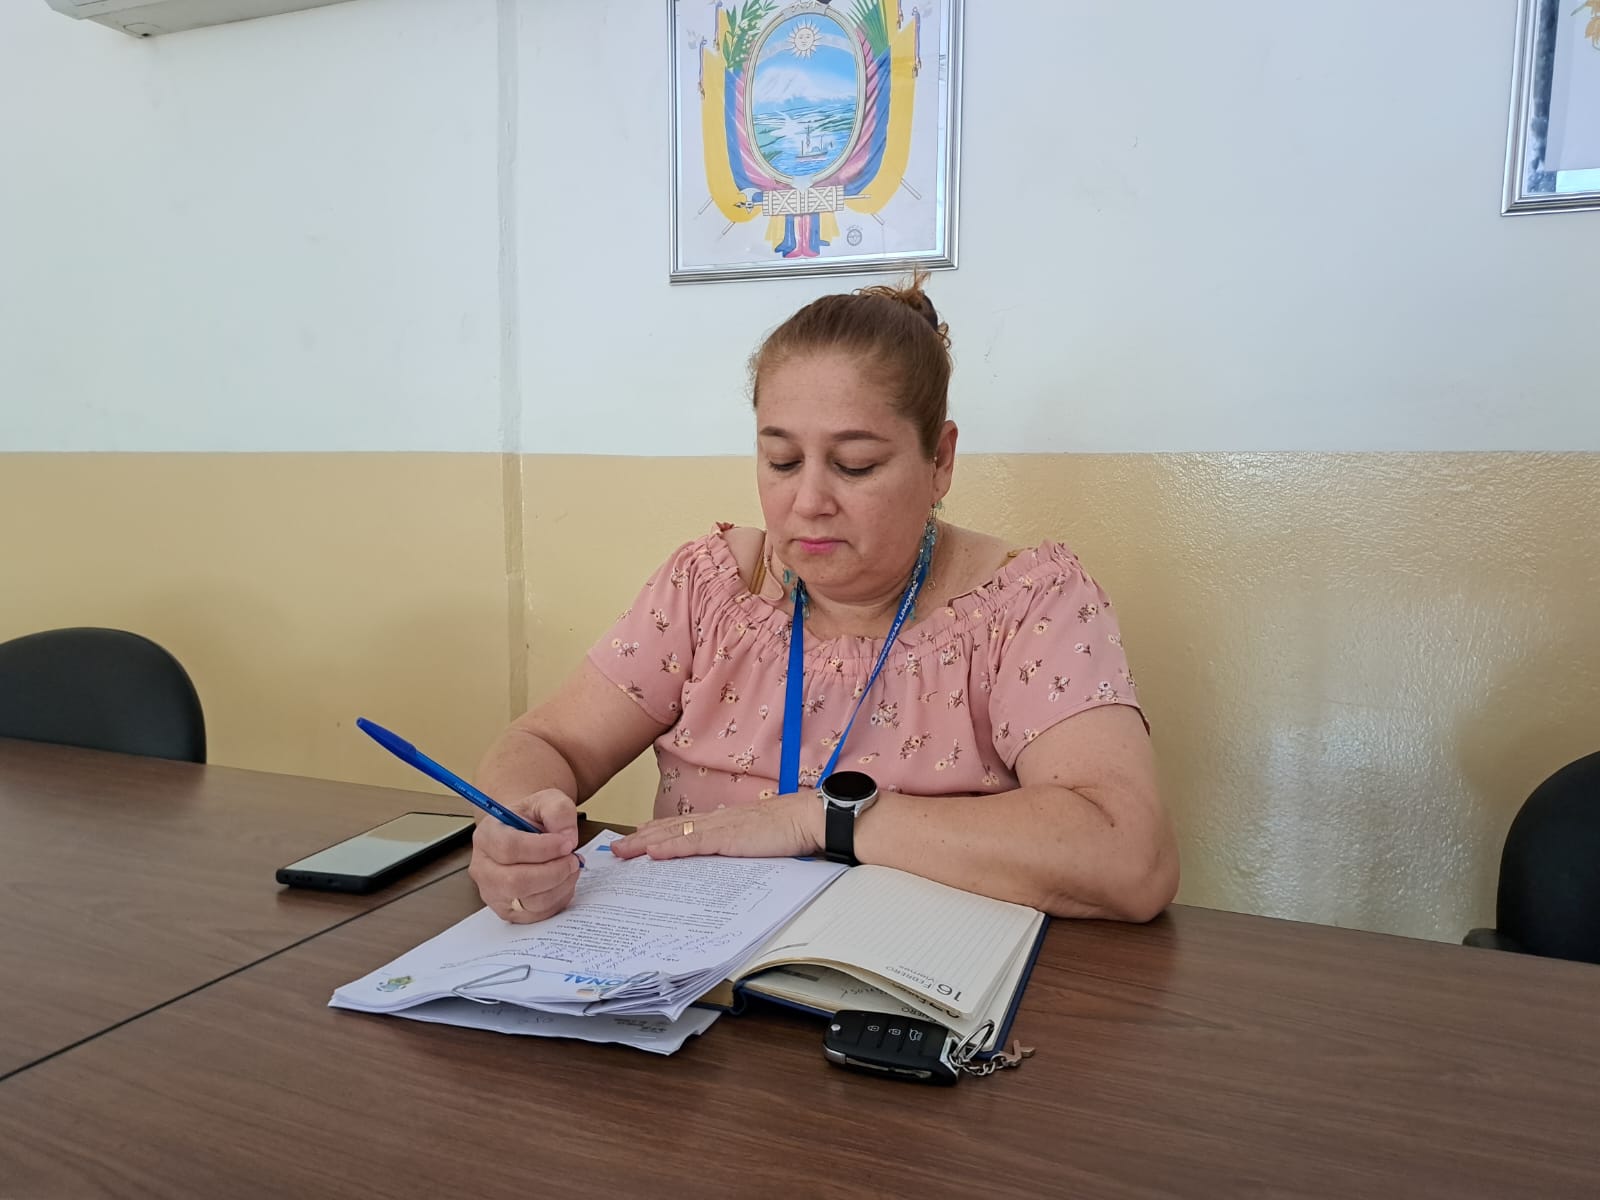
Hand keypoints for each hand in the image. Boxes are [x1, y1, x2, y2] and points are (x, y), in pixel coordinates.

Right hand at [467, 788, 581, 922]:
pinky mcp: (508, 911)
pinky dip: (558, 900)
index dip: (543, 848)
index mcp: (487, 836)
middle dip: (554, 872)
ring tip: (571, 868)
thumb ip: (559, 811)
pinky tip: (563, 882)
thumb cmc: (532, 819)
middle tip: (574, 860)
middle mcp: (483, 868)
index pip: (509, 848)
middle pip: (516, 881)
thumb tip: (567, 837)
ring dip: (560, 886)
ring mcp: (493, 893)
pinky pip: (536, 915)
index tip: (567, 843)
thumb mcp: (547, 801)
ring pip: (529, 902)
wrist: (525, 835)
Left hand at [609, 792, 821, 861]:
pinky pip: (692, 843)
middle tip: (616, 848)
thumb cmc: (792, 829)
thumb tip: (726, 859)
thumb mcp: (757, 839)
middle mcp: (717, 821)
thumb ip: (738, 846)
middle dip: (640, 838)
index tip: (637, 839)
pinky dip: (670, 847)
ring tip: (622, 851)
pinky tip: (652, 852)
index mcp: (724, 821)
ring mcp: (720, 828)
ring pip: (674, 834)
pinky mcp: (728, 837)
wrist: (810, 818)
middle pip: (670, 828)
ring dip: (645, 843)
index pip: (683, 827)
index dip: (657, 832)